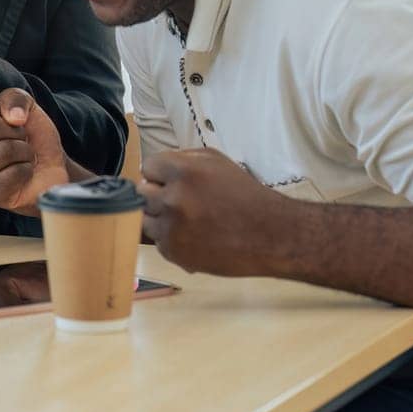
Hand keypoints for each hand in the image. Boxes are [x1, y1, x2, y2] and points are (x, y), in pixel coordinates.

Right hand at [0, 90, 68, 212]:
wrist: (49, 169)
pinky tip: (23, 173)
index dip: (3, 109)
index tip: (8, 120)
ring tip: (22, 156)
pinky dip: (27, 170)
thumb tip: (12, 117)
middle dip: (16, 132)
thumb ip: (15, 98)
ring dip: (24, 152)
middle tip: (20, 140)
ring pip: (4, 151)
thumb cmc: (31, 138)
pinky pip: (14, 173)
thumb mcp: (25, 108)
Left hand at [138, 148, 290, 276]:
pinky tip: (194, 237)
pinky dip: (171, 240)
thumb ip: (182, 159)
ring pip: (146, 219)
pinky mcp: (173, 252)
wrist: (271, 235)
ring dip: (160, 218)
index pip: (148, 167)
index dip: (160, 174)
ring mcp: (170, 228)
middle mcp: (171, 198)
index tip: (172, 181)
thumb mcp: (216, 162)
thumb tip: (152, 169)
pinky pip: (158, 241)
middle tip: (179, 201)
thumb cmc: (245, 195)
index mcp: (181, 171)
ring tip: (188, 221)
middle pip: (142, 193)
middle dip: (158, 195)